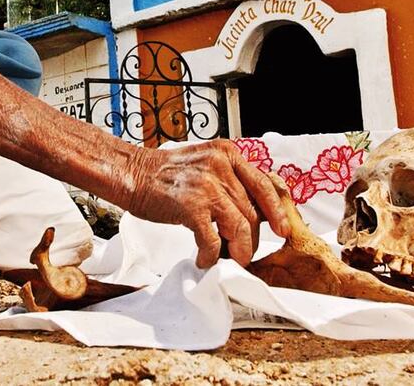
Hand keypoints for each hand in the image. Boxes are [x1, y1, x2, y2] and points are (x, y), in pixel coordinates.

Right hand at [121, 140, 290, 267]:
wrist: (131, 173)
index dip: (277, 210)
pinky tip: (203, 259)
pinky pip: (213, 240)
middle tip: (243, 252)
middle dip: (251, 239)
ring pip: (240, 228)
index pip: (264, 184)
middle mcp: (221, 166)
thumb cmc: (165, 173)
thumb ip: (228, 178)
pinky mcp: (191, 206)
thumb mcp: (205, 163)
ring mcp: (207, 185)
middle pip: (253, 211)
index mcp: (227, 154)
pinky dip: (211, 255)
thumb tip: (249, 210)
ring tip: (229, 259)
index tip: (282, 229)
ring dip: (238, 250)